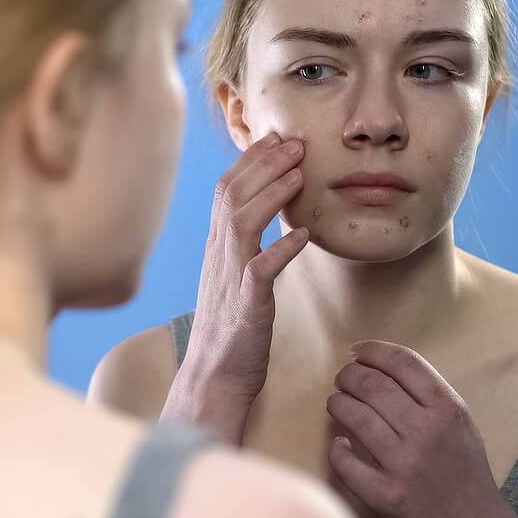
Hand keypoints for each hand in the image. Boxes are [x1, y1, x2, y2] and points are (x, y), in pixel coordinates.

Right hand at [161, 133, 310, 443]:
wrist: (213, 379)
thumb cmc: (231, 331)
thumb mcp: (237, 280)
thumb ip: (247, 248)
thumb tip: (268, 223)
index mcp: (217, 249)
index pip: (227, 191)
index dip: (251, 161)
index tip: (277, 138)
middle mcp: (218, 257)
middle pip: (232, 196)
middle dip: (263, 164)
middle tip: (295, 142)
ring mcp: (230, 281)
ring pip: (242, 223)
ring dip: (271, 194)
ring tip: (299, 173)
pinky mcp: (245, 308)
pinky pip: (260, 272)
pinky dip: (281, 250)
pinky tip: (304, 235)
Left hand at [325, 340, 511, 517]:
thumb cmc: (464, 471)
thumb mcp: (460, 424)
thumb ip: (427, 395)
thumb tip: (378, 366)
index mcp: (448, 409)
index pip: (404, 363)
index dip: (373, 351)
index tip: (357, 352)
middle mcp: (427, 433)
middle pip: (373, 385)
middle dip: (349, 375)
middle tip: (342, 379)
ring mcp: (405, 465)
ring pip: (355, 417)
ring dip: (338, 403)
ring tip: (336, 403)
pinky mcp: (385, 496)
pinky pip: (346, 462)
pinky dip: (337, 449)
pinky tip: (340, 445)